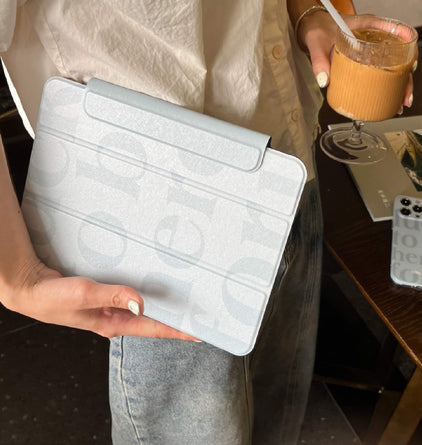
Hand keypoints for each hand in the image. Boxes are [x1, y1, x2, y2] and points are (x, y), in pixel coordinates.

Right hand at [3, 256, 197, 339]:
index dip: (179, 330)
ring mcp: (111, 308)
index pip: (154, 329)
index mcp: (114, 323)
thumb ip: (114, 296)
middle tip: (201, 309)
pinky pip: (131, 294)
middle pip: (153, 319)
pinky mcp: (105, 296)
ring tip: (185, 295)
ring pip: (144, 306)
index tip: (201, 331)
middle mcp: (116, 317)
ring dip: (162, 302)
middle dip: (177, 317)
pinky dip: (145, 289)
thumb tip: (141, 302)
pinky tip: (153, 279)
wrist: (30, 290)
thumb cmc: (52, 298)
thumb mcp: (85, 295)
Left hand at [298, 11, 415, 111]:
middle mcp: (374, 36)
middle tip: (405, 95)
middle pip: (399, 53)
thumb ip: (319, 60)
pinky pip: (382, 70)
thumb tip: (324, 81)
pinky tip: (390, 99)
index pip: (393, 28)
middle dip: (406, 75)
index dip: (407, 43)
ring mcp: (372, 48)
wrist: (311, 28)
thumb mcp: (316, 42)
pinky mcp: (367, 59)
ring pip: (394, 64)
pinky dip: (388, 85)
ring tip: (401, 103)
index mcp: (366, 25)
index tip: (411, 59)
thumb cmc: (317, 28)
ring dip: (400, 83)